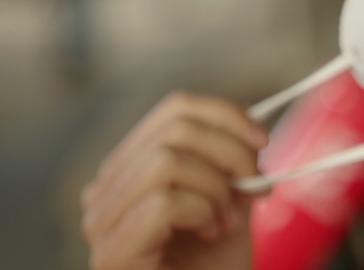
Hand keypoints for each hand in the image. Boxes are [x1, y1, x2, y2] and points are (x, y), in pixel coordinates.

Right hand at [81, 92, 268, 269]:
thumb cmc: (214, 268)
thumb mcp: (231, 202)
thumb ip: (231, 164)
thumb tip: (250, 128)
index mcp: (132, 170)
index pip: (174, 110)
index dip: (225, 115)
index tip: (262, 139)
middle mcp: (106, 191)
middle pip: (173, 129)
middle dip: (231, 152)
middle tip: (256, 185)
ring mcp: (101, 223)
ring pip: (166, 160)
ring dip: (216, 188)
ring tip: (226, 221)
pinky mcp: (110, 254)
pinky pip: (162, 203)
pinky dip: (201, 212)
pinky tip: (212, 234)